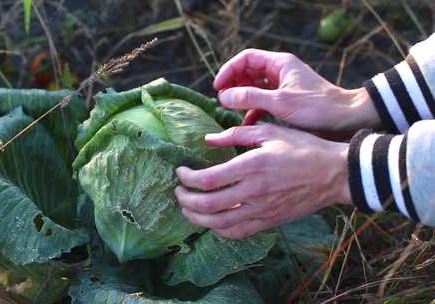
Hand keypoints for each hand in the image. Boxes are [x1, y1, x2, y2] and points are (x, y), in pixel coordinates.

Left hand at [175, 124, 350, 239]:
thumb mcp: (270, 132)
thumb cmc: (304, 148)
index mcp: (251, 166)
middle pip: (206, 206)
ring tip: (187, 209)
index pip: (207, 180)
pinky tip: (212, 222)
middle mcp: (253, 191)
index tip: (181, 172)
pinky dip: (219, 230)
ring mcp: (261, 210)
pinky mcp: (269, 221)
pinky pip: (238, 233)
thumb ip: (236, 134)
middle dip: (185, 200)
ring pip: (218, 224)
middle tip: (178, 192)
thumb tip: (208, 140)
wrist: (334, 174)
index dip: (187, 178)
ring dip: (196, 219)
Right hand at [214, 49, 379, 136]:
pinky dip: (253, 111)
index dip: (229, 70)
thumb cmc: (317, 108)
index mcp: (280, 64)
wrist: (345, 120)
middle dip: (232, 84)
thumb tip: (223, 96)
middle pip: (248, 72)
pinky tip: (246, 123)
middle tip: (221, 98)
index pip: (246, 58)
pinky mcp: (286, 102)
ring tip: (229, 110)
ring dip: (241, 98)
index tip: (218, 86)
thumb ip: (249, 98)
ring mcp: (283, 87)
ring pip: (254, 88)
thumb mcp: (279, 102)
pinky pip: (263, 102)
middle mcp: (280, 72)